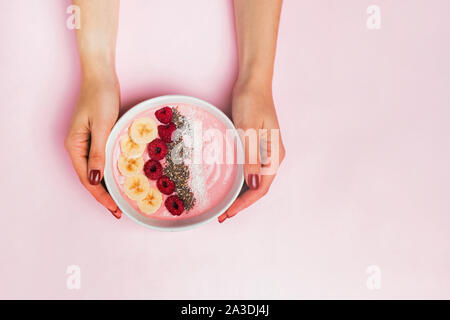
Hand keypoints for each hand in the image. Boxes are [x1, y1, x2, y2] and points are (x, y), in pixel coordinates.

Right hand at [65, 73, 121, 218]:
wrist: (101, 76)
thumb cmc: (101, 97)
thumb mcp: (102, 126)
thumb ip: (98, 154)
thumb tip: (95, 180)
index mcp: (75, 146)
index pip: (87, 179)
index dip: (101, 196)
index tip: (115, 209)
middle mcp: (77, 148)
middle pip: (90, 179)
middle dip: (104, 196)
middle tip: (119, 211)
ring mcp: (86, 143)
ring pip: (95, 171)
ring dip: (107, 187)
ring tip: (121, 201)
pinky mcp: (95, 137)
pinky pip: (101, 161)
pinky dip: (109, 173)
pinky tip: (119, 179)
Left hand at [218, 80, 285, 222]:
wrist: (253, 82)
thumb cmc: (252, 102)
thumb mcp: (249, 130)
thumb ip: (251, 158)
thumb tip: (254, 185)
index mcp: (274, 155)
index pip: (261, 188)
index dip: (244, 204)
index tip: (228, 213)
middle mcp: (272, 157)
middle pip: (258, 188)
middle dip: (240, 203)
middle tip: (221, 214)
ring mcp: (265, 152)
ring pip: (253, 181)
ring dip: (239, 194)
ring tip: (223, 205)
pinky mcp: (256, 147)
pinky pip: (248, 170)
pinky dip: (238, 181)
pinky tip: (227, 185)